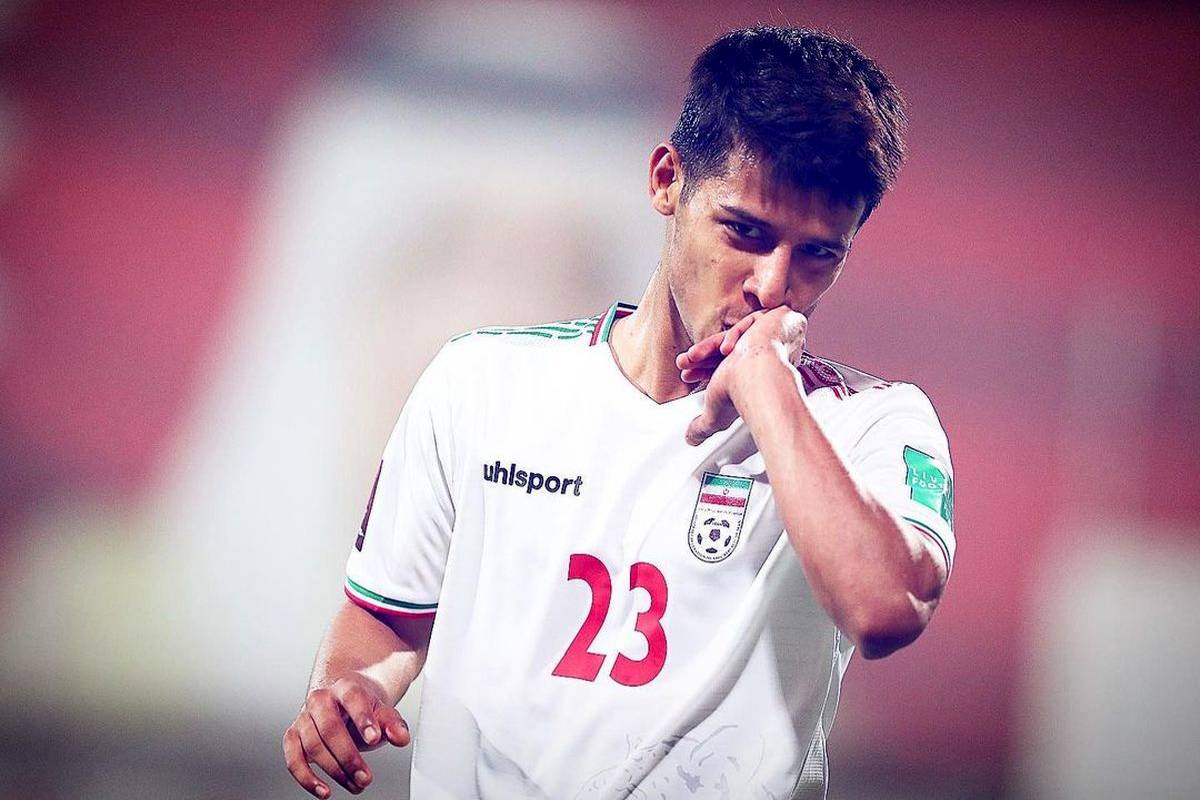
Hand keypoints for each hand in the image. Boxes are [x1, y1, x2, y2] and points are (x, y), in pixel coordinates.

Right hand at [283, 673, 410, 796]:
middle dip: (349, 757)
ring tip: (356, 785)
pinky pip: (293, 759)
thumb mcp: (382, 712)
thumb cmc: (362, 709)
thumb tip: (401, 738)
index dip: (363, 718)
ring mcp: (304, 718)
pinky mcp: (293, 736)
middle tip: (366, 777)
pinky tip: (324, 791)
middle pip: (330, 727)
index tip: (374, 739)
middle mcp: (320, 699)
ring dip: (334, 771)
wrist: (341, 702)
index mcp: (345, 687)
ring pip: (313, 745)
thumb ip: (393, 724)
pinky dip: (306, 778)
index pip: (353, 698)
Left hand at [675, 306, 807, 445]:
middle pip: (733, 351)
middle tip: (685, 364)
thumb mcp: (715, 415)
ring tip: (692, 358)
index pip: (731, 367)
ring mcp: (778, 337)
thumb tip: (691, 439)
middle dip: (703, 359)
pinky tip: (728, 350)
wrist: (759, 382)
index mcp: (760, 374)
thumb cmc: (742, 397)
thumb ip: (702, 426)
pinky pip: (753, 321)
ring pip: (739, 336)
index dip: (707, 369)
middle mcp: (771, 356)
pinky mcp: (784, 320)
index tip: (690, 373)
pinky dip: (736, 334)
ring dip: (710, 348)